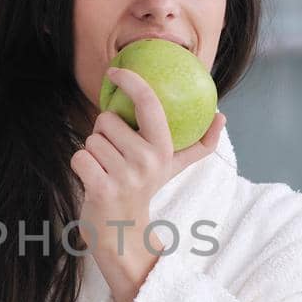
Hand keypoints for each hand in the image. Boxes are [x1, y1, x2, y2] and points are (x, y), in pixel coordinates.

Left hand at [72, 68, 224, 301]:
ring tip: (107, 169)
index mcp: (163, 149)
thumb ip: (200, 143)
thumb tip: (222, 117)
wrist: (123, 230)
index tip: (115, 71)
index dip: (131, 81)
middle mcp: (147, 161)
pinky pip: (79, 156)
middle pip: (106, 120)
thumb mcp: (174, 166)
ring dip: (93, 152)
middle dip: (104, 134)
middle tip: (115, 155)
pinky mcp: (101, 189)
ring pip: (91, 139)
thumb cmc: (145, 188)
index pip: (148, 103)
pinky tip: (94, 179)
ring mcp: (125, 176)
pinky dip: (81, 165)